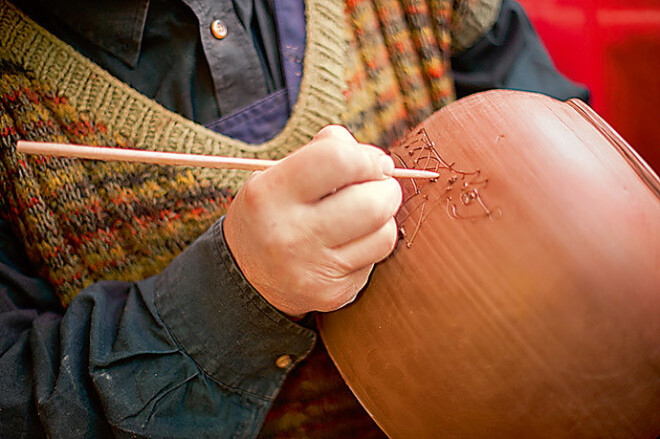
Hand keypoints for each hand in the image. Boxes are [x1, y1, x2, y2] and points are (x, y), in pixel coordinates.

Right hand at [224, 125, 401, 316]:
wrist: (247, 277)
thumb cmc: (274, 211)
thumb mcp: (276, 174)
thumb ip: (323, 151)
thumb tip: (379, 159)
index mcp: (268, 194)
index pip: (336, 159)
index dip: (366, 157)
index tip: (373, 162)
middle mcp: (288, 234)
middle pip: (372, 202)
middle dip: (386, 188)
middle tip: (379, 185)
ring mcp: (311, 269)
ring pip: (384, 234)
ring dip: (384, 218)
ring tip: (364, 213)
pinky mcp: (332, 293)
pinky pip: (375, 260)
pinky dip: (372, 245)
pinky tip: (350, 242)